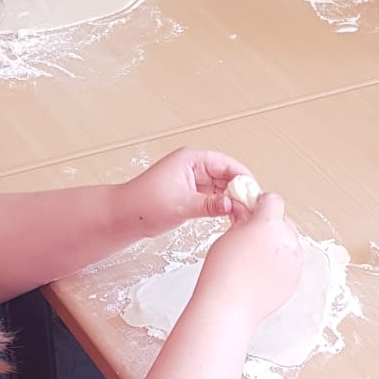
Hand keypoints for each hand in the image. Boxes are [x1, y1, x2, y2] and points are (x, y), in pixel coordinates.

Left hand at [120, 148, 253, 233]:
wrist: (123, 217)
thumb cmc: (143, 204)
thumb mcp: (181, 204)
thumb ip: (209, 205)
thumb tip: (232, 206)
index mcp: (193, 159)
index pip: (228, 165)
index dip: (244, 180)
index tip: (254, 196)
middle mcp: (196, 167)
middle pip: (229, 176)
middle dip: (241, 192)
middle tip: (253, 211)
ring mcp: (195, 181)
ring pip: (224, 189)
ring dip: (234, 201)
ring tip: (245, 217)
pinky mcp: (193, 195)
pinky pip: (215, 198)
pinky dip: (224, 207)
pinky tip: (232, 218)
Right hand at [196, 192, 302, 325]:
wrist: (227, 306)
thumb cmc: (222, 273)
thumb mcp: (228, 236)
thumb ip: (242, 220)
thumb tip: (246, 211)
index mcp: (269, 225)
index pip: (273, 201)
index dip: (261, 203)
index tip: (253, 208)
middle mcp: (287, 241)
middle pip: (285, 221)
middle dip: (271, 223)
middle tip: (252, 233)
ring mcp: (294, 262)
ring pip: (291, 242)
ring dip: (278, 243)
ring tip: (256, 256)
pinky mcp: (295, 279)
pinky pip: (291, 263)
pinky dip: (281, 263)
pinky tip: (262, 270)